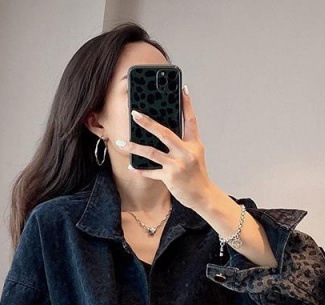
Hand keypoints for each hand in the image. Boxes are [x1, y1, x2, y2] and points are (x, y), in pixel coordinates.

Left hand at [120, 86, 213, 209]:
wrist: (202, 196)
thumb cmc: (196, 174)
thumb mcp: (195, 154)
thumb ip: (183, 142)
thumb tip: (164, 131)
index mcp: (194, 144)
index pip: (191, 120)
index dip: (187, 104)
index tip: (182, 89)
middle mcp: (186, 152)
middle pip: (164, 133)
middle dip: (148, 123)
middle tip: (134, 114)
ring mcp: (177, 165)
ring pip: (151, 153)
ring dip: (134, 148)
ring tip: (121, 143)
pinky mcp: (170, 177)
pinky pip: (151, 171)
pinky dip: (140, 169)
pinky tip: (131, 166)